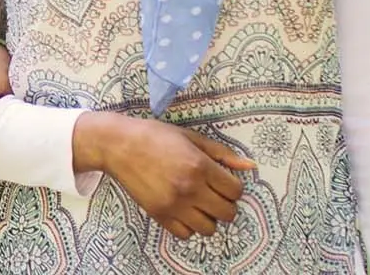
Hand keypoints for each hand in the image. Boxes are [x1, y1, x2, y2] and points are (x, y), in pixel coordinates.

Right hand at [74, 112, 254, 238]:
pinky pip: (185, 234)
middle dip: (225, 204)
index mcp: (200, 166)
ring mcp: (174, 204)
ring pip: (209, 229)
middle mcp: (190, 188)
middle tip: (213, 194)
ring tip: (198, 204)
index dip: (233, 187)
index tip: (223, 182)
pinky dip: (188, 226)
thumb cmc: (155, 136)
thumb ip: (223, 153)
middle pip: (227, 213)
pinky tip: (183, 210)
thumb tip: (250, 166)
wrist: (118, 145)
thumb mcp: (191, 137)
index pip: (236, 191)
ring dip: (208, 218)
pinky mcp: (159, 215)